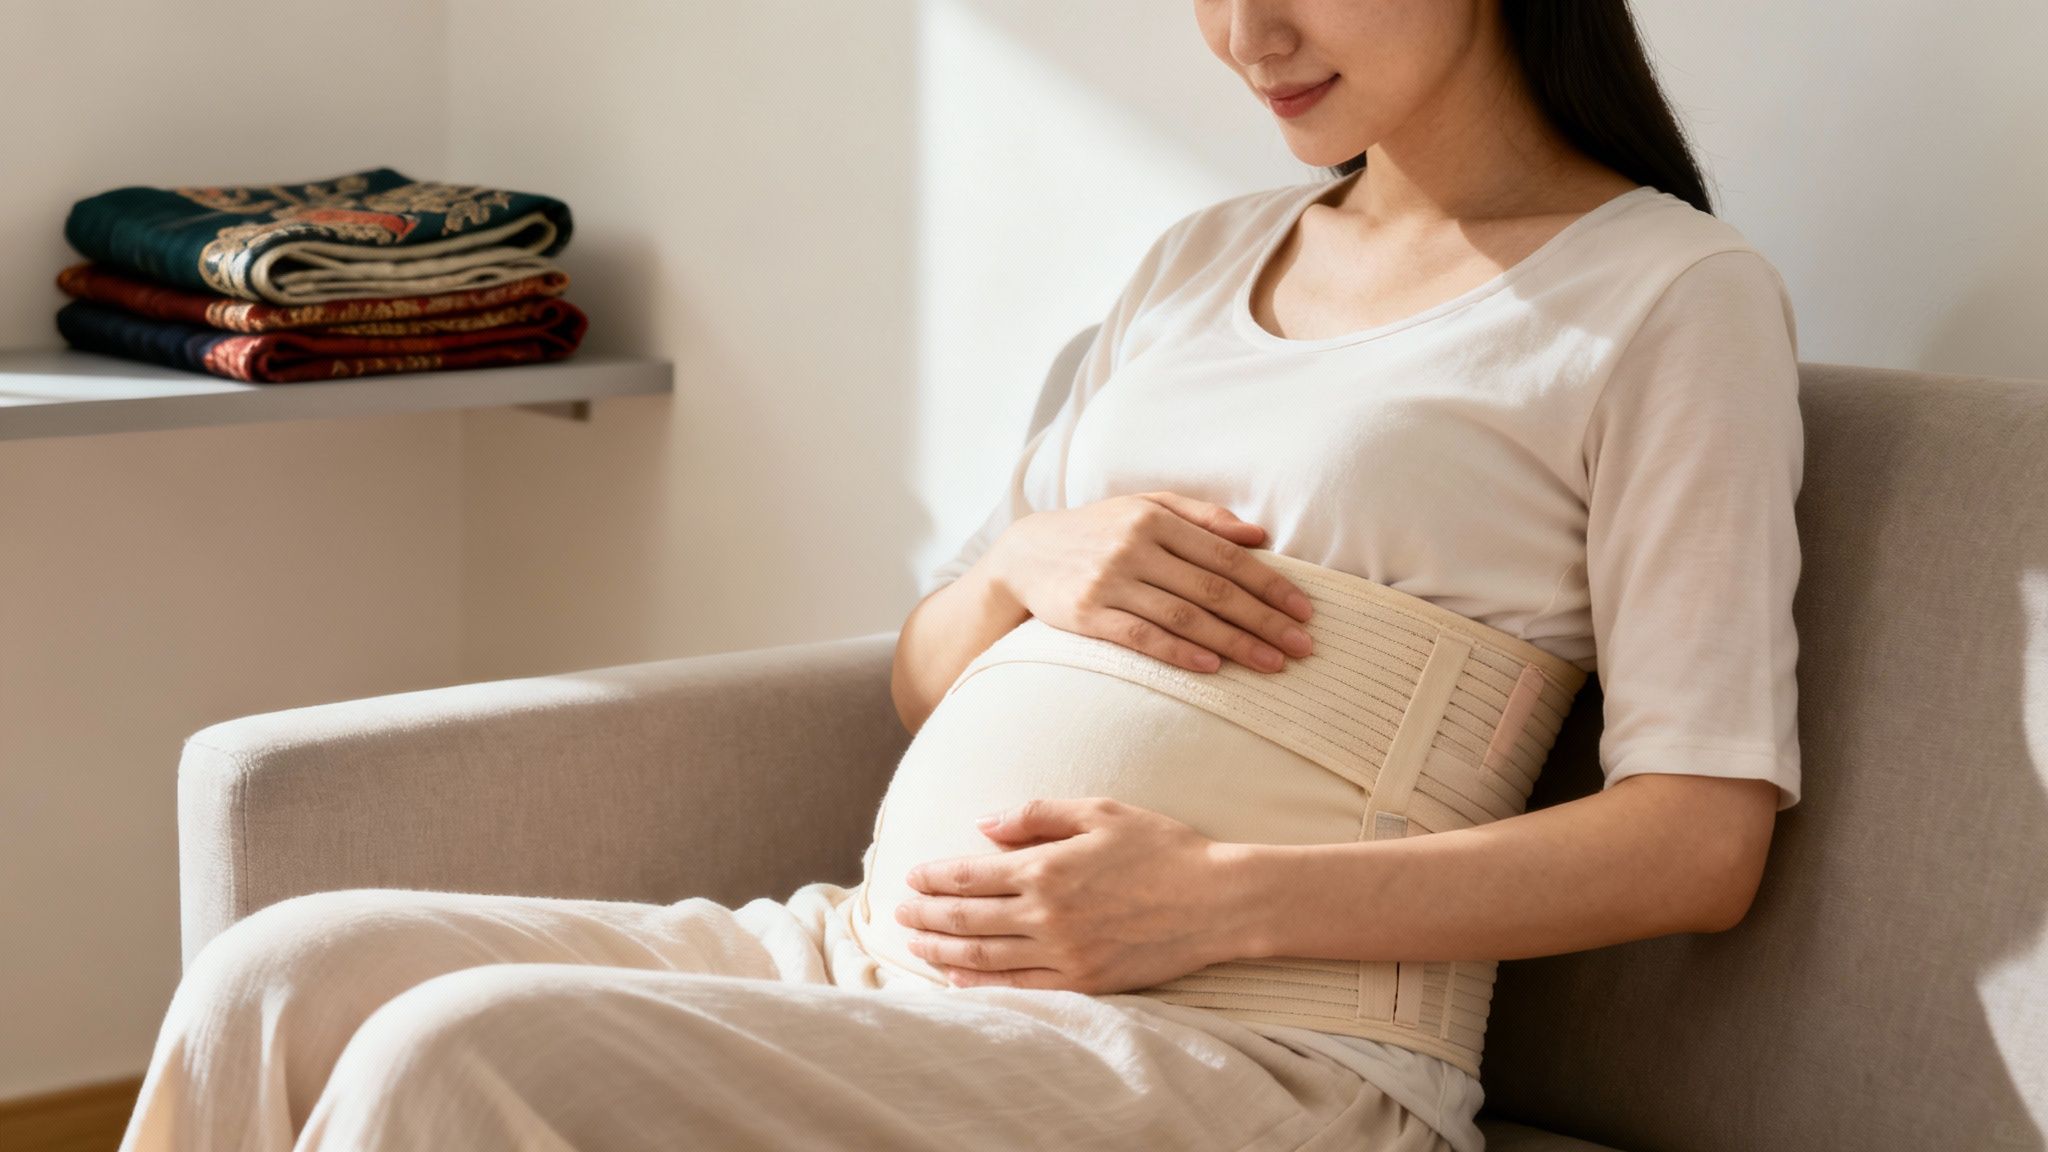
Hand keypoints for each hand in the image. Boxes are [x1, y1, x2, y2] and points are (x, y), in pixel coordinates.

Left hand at [894, 797, 1253, 992]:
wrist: (1217, 901)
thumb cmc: (1162, 847)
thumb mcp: (1100, 811)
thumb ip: (1036, 814)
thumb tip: (982, 824)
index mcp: (1047, 867)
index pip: (968, 876)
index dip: (933, 878)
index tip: (911, 876)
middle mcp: (1047, 914)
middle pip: (965, 919)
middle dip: (924, 915)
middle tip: (898, 912)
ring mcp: (1064, 954)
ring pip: (983, 956)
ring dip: (941, 951)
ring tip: (915, 944)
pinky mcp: (1083, 982)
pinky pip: (1018, 987)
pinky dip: (981, 984)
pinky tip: (958, 977)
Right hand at [982, 491, 1315, 674]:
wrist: (1025, 555)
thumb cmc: (1099, 530)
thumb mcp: (1146, 507)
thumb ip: (1203, 517)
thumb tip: (1260, 536)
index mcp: (1155, 520)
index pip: (1226, 556)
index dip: (1270, 584)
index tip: (1304, 611)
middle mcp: (1134, 548)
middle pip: (1213, 590)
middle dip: (1263, 620)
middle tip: (1303, 647)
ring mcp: (1109, 582)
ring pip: (1184, 617)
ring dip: (1234, 642)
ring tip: (1272, 664)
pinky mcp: (1086, 614)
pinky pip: (1141, 637)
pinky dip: (1179, 653)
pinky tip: (1213, 667)